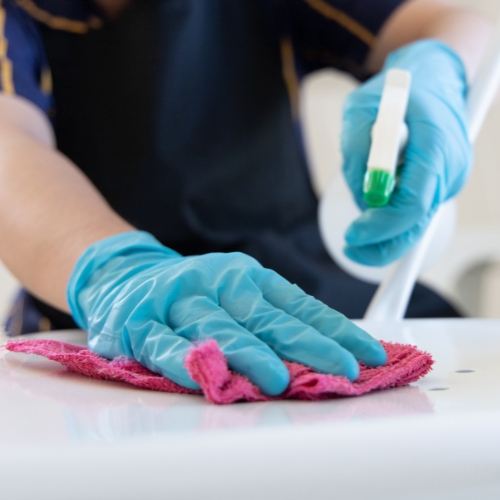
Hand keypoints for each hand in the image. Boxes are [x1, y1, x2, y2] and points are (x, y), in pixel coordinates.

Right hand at [68, 231, 386, 395]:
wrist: (124, 275)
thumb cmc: (194, 292)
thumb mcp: (237, 293)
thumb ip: (272, 320)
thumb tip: (325, 351)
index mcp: (246, 277)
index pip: (298, 306)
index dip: (335, 330)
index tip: (368, 354)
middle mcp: (216, 283)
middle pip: (265, 318)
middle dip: (307, 345)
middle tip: (340, 368)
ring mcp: (178, 301)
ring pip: (217, 328)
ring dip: (249, 353)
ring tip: (278, 379)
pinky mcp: (140, 321)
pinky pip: (163, 343)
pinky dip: (184, 360)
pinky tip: (204, 375)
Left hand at [341, 40, 472, 265]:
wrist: (432, 76)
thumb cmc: (396, 90)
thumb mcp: (360, 108)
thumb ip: (357, 150)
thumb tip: (364, 199)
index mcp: (435, 143)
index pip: (413, 202)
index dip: (382, 226)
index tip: (353, 235)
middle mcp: (451, 166)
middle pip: (418, 222)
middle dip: (382, 243)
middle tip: (350, 248)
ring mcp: (451, 177)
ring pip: (414, 219)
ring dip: (384, 225)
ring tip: (361, 205)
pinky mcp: (443, 183)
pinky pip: (415, 209)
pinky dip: (392, 215)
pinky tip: (378, 201)